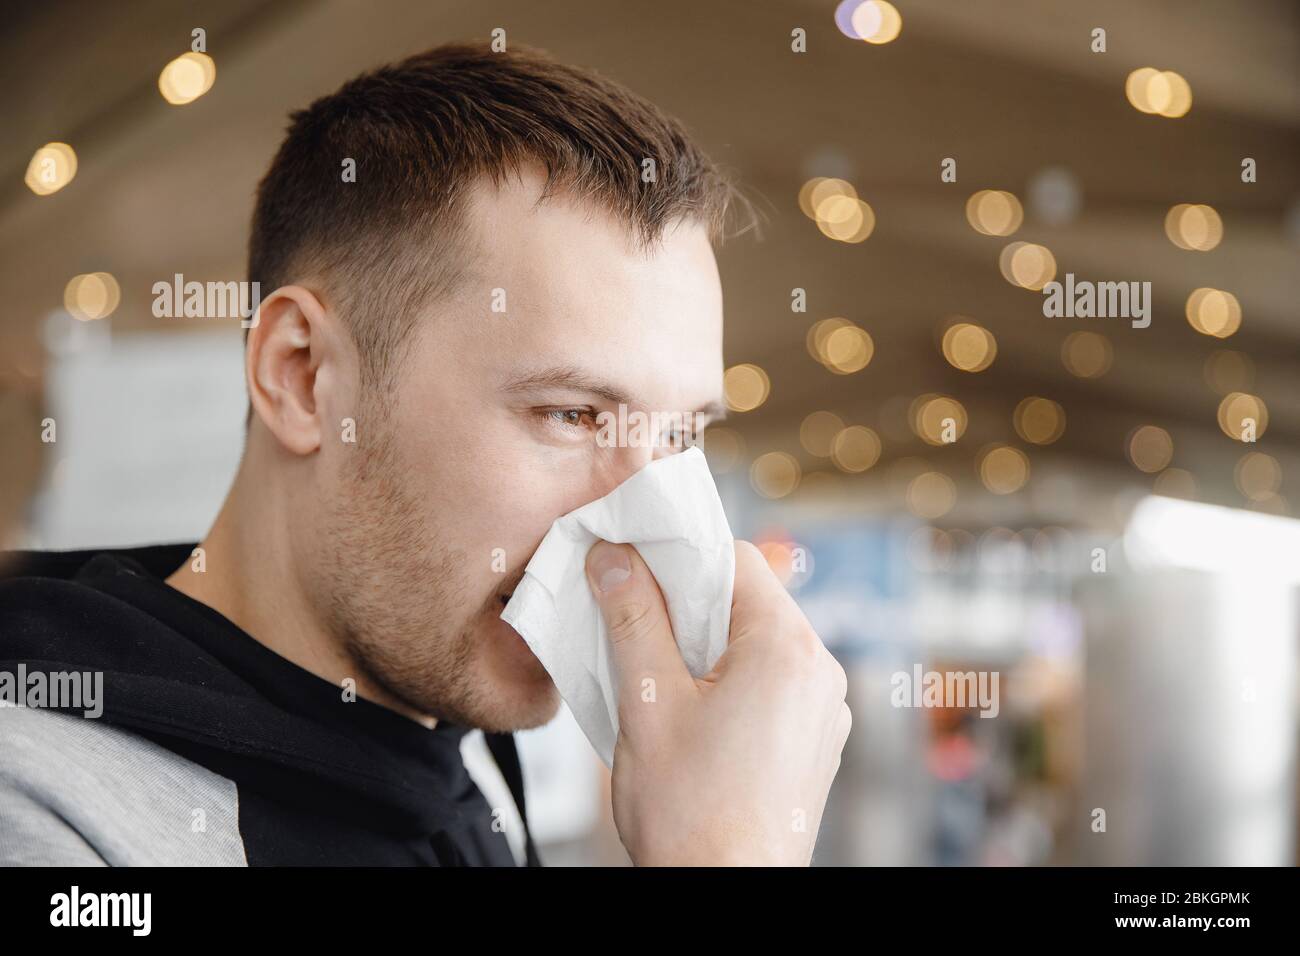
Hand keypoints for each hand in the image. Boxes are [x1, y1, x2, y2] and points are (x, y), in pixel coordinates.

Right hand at [585, 539, 850, 865]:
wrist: (727, 897)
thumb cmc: (691, 814)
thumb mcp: (648, 703)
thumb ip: (633, 619)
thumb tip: (614, 558)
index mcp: (787, 650)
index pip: (737, 560)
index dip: (680, 554)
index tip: (634, 562)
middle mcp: (820, 672)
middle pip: (749, 601)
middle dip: (688, 603)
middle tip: (632, 617)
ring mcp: (824, 710)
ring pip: (758, 644)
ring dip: (706, 645)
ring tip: (656, 673)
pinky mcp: (816, 741)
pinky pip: (772, 685)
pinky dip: (730, 681)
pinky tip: (688, 710)